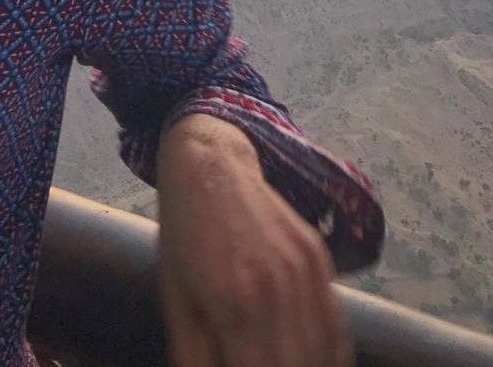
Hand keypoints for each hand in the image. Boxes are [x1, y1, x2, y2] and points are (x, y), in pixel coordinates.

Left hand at [155, 114, 352, 366]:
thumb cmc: (184, 235)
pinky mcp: (318, 257)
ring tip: (287, 362)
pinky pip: (336, 321)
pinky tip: (320, 361)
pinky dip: (333, 352)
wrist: (210, 166)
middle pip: (297, 366)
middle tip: (261, 364)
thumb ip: (193, 357)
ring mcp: (303, 270)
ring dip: (311, 366)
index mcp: (234, 303)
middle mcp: (275, 288)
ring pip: (323, 351)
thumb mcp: (176, 298)